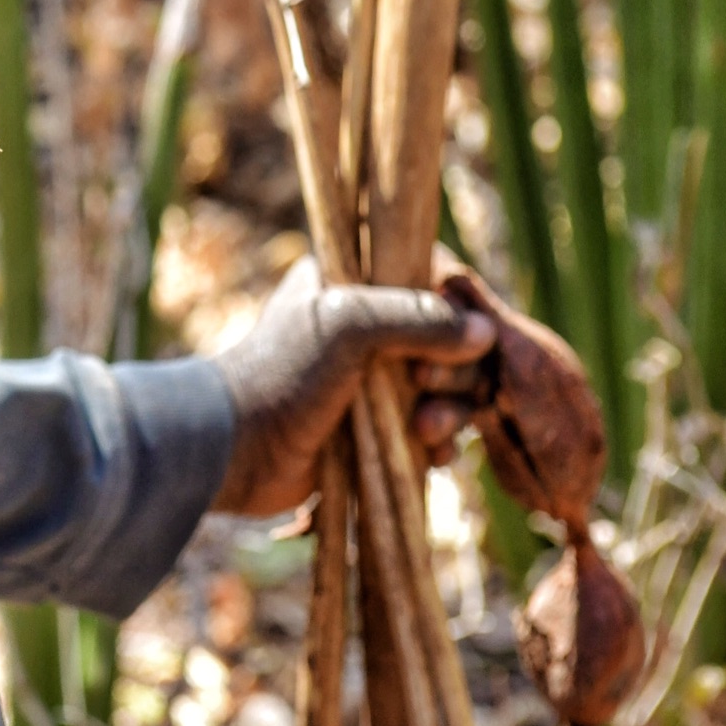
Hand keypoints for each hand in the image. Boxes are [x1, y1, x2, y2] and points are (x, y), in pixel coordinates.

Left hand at [210, 256, 496, 517]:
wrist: (241, 447)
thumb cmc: (285, 372)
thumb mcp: (348, 326)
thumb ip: (417, 318)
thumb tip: (484, 331)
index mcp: (351, 279)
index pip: (429, 273)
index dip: (453, 303)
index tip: (456, 330)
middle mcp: (368, 323)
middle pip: (451, 335)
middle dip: (454, 366)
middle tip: (423, 384)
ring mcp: (376, 376)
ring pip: (450, 385)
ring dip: (453, 408)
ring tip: (424, 429)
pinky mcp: (381, 426)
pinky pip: (437, 427)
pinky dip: (442, 441)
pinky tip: (432, 452)